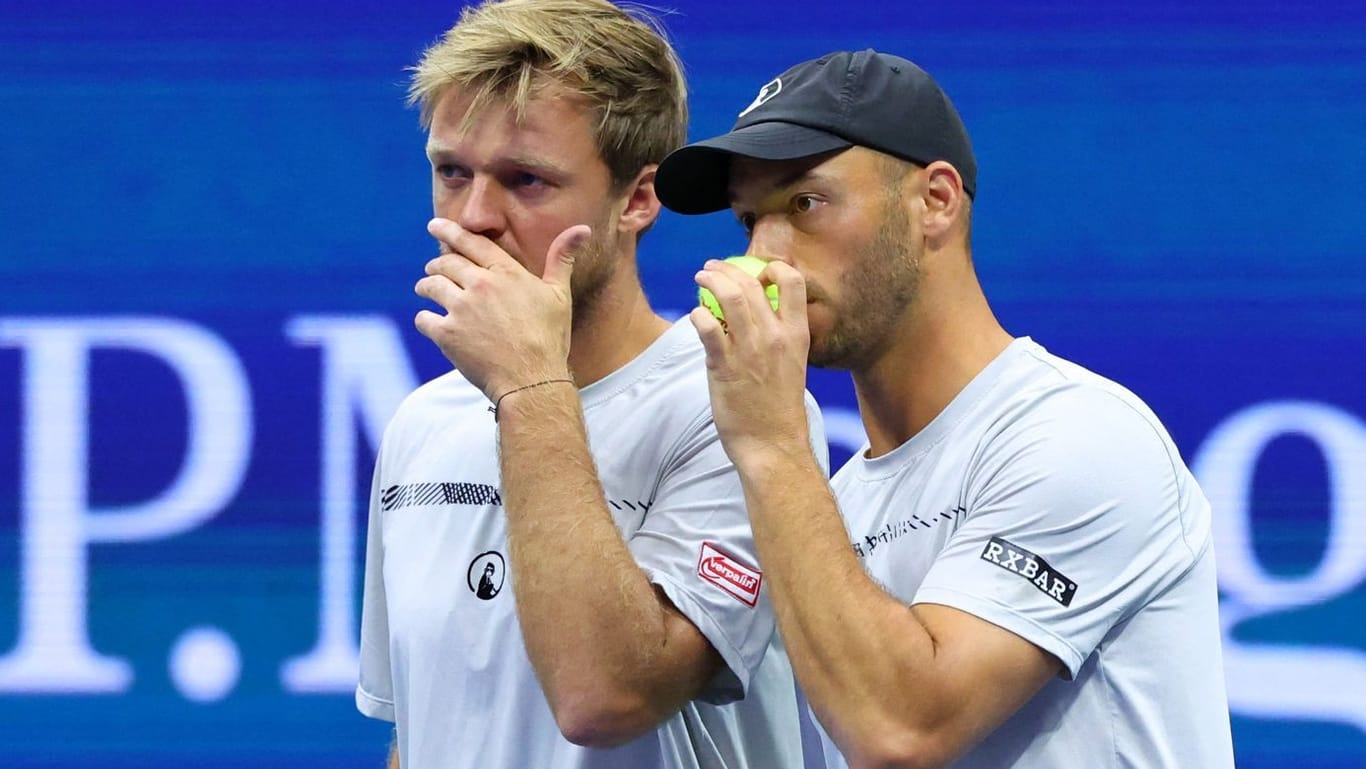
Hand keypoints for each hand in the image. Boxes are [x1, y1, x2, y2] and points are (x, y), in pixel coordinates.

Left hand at [414, 218, 590, 399]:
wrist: (532, 380)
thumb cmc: (549, 339)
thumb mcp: (560, 295)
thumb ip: (562, 259)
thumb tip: (582, 228)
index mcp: (507, 274)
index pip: (472, 243)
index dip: (450, 231)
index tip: (435, 225)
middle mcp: (481, 286)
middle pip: (446, 263)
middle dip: (436, 263)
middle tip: (432, 268)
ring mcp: (462, 309)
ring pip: (431, 286)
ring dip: (425, 286)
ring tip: (424, 289)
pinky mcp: (447, 334)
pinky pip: (424, 319)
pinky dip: (424, 319)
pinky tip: (427, 321)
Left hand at [690, 258, 812, 467]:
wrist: (772, 443)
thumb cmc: (779, 407)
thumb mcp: (792, 364)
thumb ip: (778, 337)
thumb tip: (760, 313)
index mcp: (796, 334)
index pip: (793, 281)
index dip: (773, 268)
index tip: (757, 271)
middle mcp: (774, 337)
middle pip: (751, 284)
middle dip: (728, 268)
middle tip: (712, 268)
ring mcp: (749, 350)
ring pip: (729, 296)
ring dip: (711, 280)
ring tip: (700, 276)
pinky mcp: (724, 367)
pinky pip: (707, 328)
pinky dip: (698, 314)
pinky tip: (695, 314)